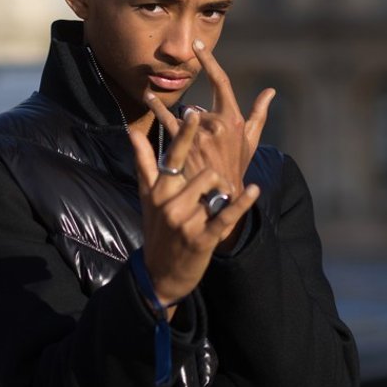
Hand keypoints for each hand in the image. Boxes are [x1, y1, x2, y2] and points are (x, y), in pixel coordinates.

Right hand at [129, 108, 260, 311]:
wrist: (160, 273)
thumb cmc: (156, 230)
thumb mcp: (147, 197)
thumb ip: (143, 163)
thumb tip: (133, 131)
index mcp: (159, 190)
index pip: (173, 157)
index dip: (185, 135)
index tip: (193, 113)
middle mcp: (170, 203)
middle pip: (203, 173)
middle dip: (214, 179)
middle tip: (211, 193)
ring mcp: (185, 222)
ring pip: (213, 192)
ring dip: (220, 196)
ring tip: (213, 207)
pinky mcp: (202, 239)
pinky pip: (225, 215)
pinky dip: (242, 202)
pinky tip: (253, 189)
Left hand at [144, 41, 273, 251]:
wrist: (222, 200)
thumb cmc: (237, 168)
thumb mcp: (251, 142)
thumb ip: (259, 114)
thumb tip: (270, 91)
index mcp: (233, 119)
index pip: (220, 82)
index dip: (209, 61)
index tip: (198, 45)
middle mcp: (216, 124)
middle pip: (198, 107)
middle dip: (195, 118)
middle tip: (197, 138)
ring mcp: (199, 136)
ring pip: (182, 115)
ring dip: (167, 108)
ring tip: (148, 94)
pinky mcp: (183, 147)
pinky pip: (167, 124)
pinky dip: (158, 112)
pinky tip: (148, 100)